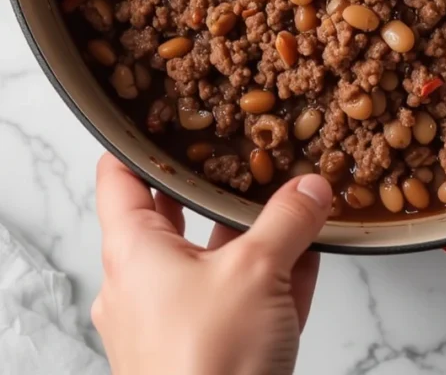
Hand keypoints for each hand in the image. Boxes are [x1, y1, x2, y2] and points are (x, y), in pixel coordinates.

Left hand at [92, 153, 331, 374]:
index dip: (141, 140)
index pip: (120, 176)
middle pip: (175, 216)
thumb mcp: (258, 271)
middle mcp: (145, 285)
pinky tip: (311, 255)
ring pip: (215, 260)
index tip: (167, 111)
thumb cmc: (208, 364)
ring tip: (294, 199)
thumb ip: (288, 220)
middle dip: (216, 185)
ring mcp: (176, 322)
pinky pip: (242, 302)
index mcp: (133, 252)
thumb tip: (311, 187)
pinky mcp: (210, 354)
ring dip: (256, 233)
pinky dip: (272, 278)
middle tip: (245, 148)